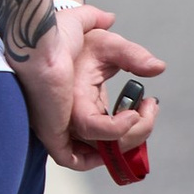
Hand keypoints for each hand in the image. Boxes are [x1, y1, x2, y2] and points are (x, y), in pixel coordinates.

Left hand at [17, 1, 163, 173]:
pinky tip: (126, 119)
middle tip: (150, 108)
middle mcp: (71, 122)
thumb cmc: (58, 35)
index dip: (136, 124)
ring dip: (130, 137)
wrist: (37, 36)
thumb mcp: (104, 43)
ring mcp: (62, 130)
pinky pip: (80, 157)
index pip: (111, 132)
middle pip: (112, 145)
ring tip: (142, 113)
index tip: (149, 104)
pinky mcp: (53, 135)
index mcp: (82, 105)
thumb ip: (131, 54)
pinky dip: (108, 143)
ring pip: (102, 151)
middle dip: (139, 132)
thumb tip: (155, 65)